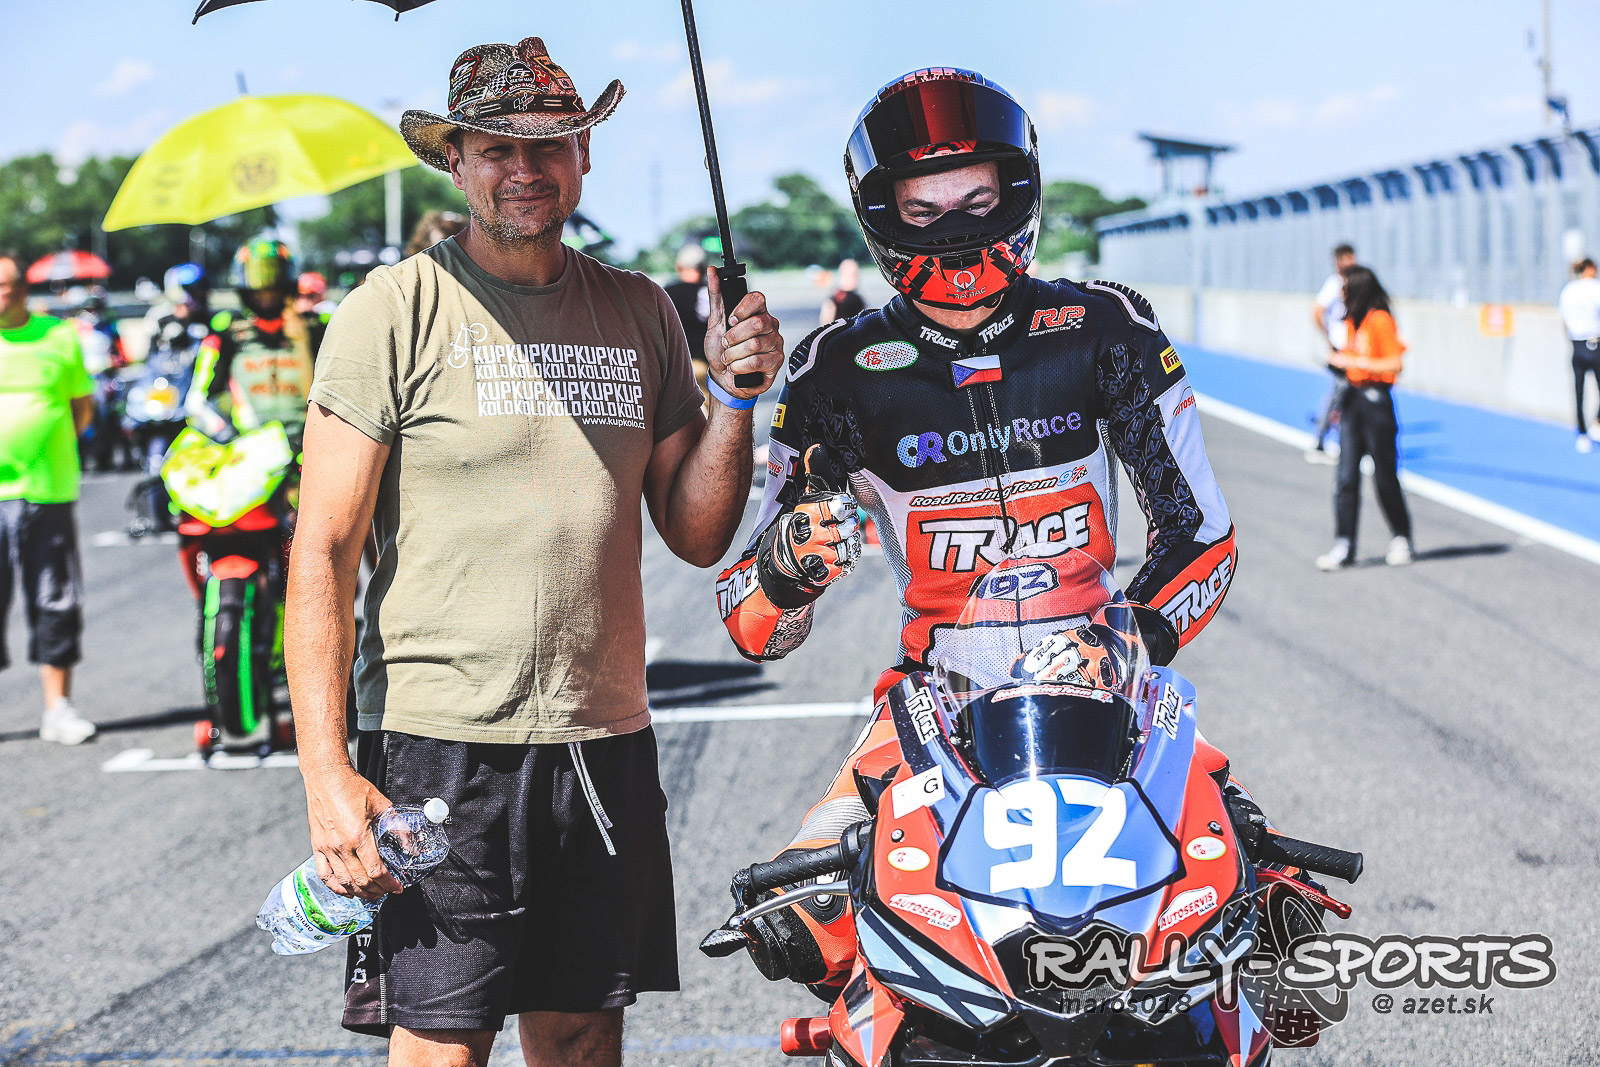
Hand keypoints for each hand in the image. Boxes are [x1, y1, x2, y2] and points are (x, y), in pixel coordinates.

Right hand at [304, 764, 401, 899]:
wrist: (327, 779)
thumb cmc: (354, 789)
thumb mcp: (383, 805)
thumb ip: (399, 828)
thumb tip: (412, 846)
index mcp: (359, 836)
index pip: (376, 871)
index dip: (389, 883)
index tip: (397, 887)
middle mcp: (341, 846)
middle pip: (360, 881)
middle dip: (376, 891)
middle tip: (387, 891)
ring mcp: (327, 849)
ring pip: (343, 882)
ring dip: (359, 892)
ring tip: (371, 894)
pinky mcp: (317, 847)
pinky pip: (325, 875)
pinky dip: (336, 887)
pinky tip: (346, 890)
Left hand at [704, 266, 782, 401]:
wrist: (724, 378)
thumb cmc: (721, 350)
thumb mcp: (715, 322)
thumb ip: (715, 296)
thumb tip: (712, 271)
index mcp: (757, 311)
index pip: (758, 298)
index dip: (742, 309)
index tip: (730, 320)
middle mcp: (770, 324)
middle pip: (757, 323)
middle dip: (734, 337)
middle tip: (726, 344)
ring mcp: (776, 343)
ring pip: (755, 344)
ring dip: (734, 355)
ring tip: (729, 359)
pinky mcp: (777, 361)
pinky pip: (758, 361)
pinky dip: (740, 367)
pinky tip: (737, 368)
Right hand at [760, 445, 861, 592]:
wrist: (786, 564)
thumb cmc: (803, 525)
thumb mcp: (807, 498)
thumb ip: (816, 474)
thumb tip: (816, 446)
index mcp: (806, 512)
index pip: (842, 505)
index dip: (844, 508)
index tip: (839, 510)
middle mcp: (810, 534)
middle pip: (848, 527)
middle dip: (846, 527)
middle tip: (836, 527)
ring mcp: (816, 556)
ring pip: (849, 546)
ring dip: (845, 544)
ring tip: (833, 542)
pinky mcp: (824, 573)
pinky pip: (847, 564)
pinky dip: (843, 561)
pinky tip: (833, 557)